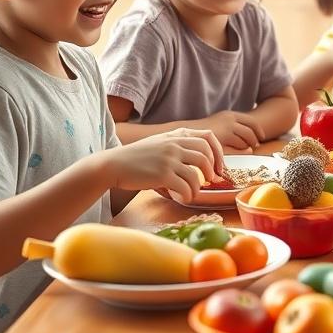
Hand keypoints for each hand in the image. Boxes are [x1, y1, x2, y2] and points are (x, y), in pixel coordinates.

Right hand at [105, 128, 224, 202]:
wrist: (114, 164)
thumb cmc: (138, 157)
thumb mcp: (161, 142)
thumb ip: (180, 144)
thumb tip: (203, 159)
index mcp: (177, 135)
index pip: (208, 137)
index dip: (218, 152)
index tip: (218, 166)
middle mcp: (175, 144)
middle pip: (206, 155)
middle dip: (213, 170)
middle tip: (211, 181)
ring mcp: (169, 159)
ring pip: (196, 174)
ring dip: (198, 187)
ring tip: (192, 192)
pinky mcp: (162, 174)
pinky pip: (185, 187)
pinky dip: (188, 195)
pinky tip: (183, 197)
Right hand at [200, 111, 259, 151]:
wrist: (184, 133)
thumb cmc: (201, 134)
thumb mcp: (218, 128)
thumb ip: (232, 133)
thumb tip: (249, 147)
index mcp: (229, 115)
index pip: (251, 121)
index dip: (258, 130)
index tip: (261, 137)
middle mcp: (229, 119)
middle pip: (251, 131)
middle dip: (255, 140)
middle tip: (256, 146)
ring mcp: (226, 128)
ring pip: (246, 140)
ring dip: (246, 147)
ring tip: (242, 151)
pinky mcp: (223, 138)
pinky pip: (238, 147)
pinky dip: (239, 151)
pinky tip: (234, 154)